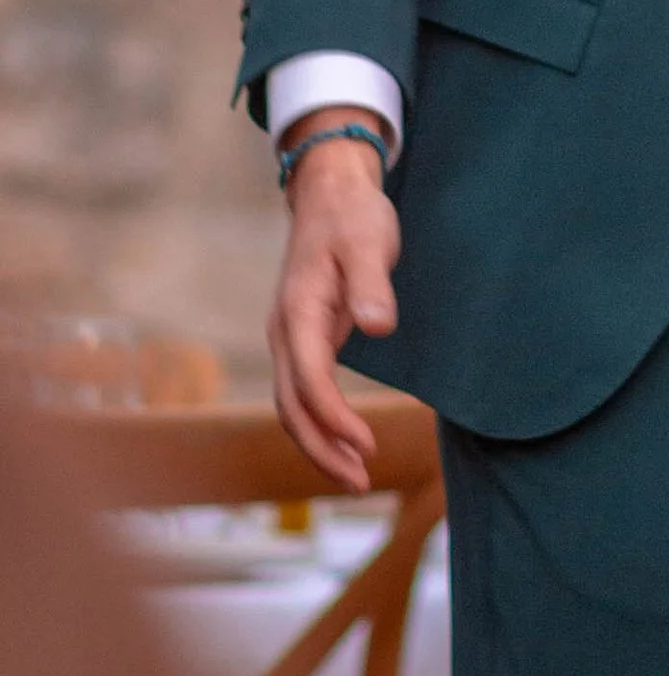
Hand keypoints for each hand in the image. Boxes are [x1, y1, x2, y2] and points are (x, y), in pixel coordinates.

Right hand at [268, 132, 401, 486]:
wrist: (330, 194)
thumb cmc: (352, 217)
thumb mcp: (369, 243)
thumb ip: (372, 285)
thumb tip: (378, 324)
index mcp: (298, 311)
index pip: (309, 378)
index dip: (334, 417)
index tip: (366, 443)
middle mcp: (284, 331)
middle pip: (291, 405)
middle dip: (322, 448)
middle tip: (360, 481)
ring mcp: (289, 338)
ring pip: (292, 405)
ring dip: (319, 443)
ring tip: (356, 475)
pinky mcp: (303, 340)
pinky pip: (302, 392)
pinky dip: (319, 423)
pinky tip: (344, 441)